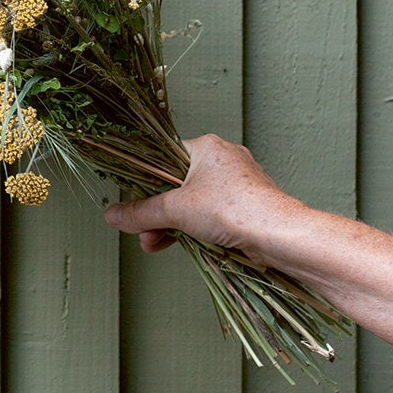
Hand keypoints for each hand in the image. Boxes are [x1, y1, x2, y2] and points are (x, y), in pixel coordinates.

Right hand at [103, 134, 300, 265]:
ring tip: (155, 244)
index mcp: (206, 147)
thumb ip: (141, 212)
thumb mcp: (175, 210)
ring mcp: (238, 184)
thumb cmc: (233, 209)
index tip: (132, 201)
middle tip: (141, 230)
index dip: (145, 181)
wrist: (281, 236)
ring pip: (194, 202)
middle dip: (157, 212)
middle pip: (177, 184)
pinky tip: (183, 245)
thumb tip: (112, 215)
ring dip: (173, 224)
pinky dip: (196, 229)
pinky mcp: (247, 207)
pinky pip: (213, 215)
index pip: (164, 157)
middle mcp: (224, 160)